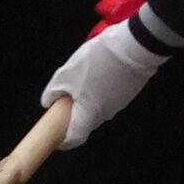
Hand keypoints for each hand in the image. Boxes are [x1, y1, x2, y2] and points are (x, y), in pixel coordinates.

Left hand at [40, 16, 171, 150]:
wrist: (134, 45)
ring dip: (88, 96)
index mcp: (89, 114)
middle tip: (67, 93)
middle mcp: (105, 114)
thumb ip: (53, 91)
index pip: (74, 138)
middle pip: (85, 120)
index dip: (62, 138)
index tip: (54, 132)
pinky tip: (101, 70)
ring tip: (84, 75)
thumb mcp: (66, 73)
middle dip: (74, 110)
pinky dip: (102, 88)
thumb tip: (48, 101)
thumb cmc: (97, 62)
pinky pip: (110, 95)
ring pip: (98, 106)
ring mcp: (120, 103)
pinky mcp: (129, 92)